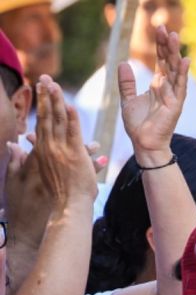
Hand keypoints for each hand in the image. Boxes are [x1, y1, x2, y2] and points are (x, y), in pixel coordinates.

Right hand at [26, 76, 97, 208]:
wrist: (63, 210)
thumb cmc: (41, 201)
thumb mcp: (22, 179)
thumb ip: (17, 160)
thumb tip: (13, 144)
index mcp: (39, 151)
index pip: (40, 122)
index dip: (41, 105)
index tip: (40, 89)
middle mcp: (48, 148)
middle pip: (47, 117)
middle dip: (46, 96)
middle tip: (45, 77)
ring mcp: (61, 152)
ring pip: (59, 122)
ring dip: (57, 102)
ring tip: (55, 84)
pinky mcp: (75, 157)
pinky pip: (73, 134)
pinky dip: (72, 119)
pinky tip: (70, 105)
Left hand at [119, 26, 187, 163]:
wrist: (143, 143)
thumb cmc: (138, 125)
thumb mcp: (127, 99)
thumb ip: (127, 83)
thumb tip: (123, 63)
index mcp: (158, 86)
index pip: (161, 62)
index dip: (159, 46)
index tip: (158, 30)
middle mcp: (167, 88)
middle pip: (168, 62)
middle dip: (166, 45)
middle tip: (164, 28)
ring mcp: (173, 96)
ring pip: (174, 70)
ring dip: (174, 54)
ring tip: (173, 37)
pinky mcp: (175, 105)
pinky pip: (179, 86)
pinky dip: (182, 73)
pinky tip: (184, 60)